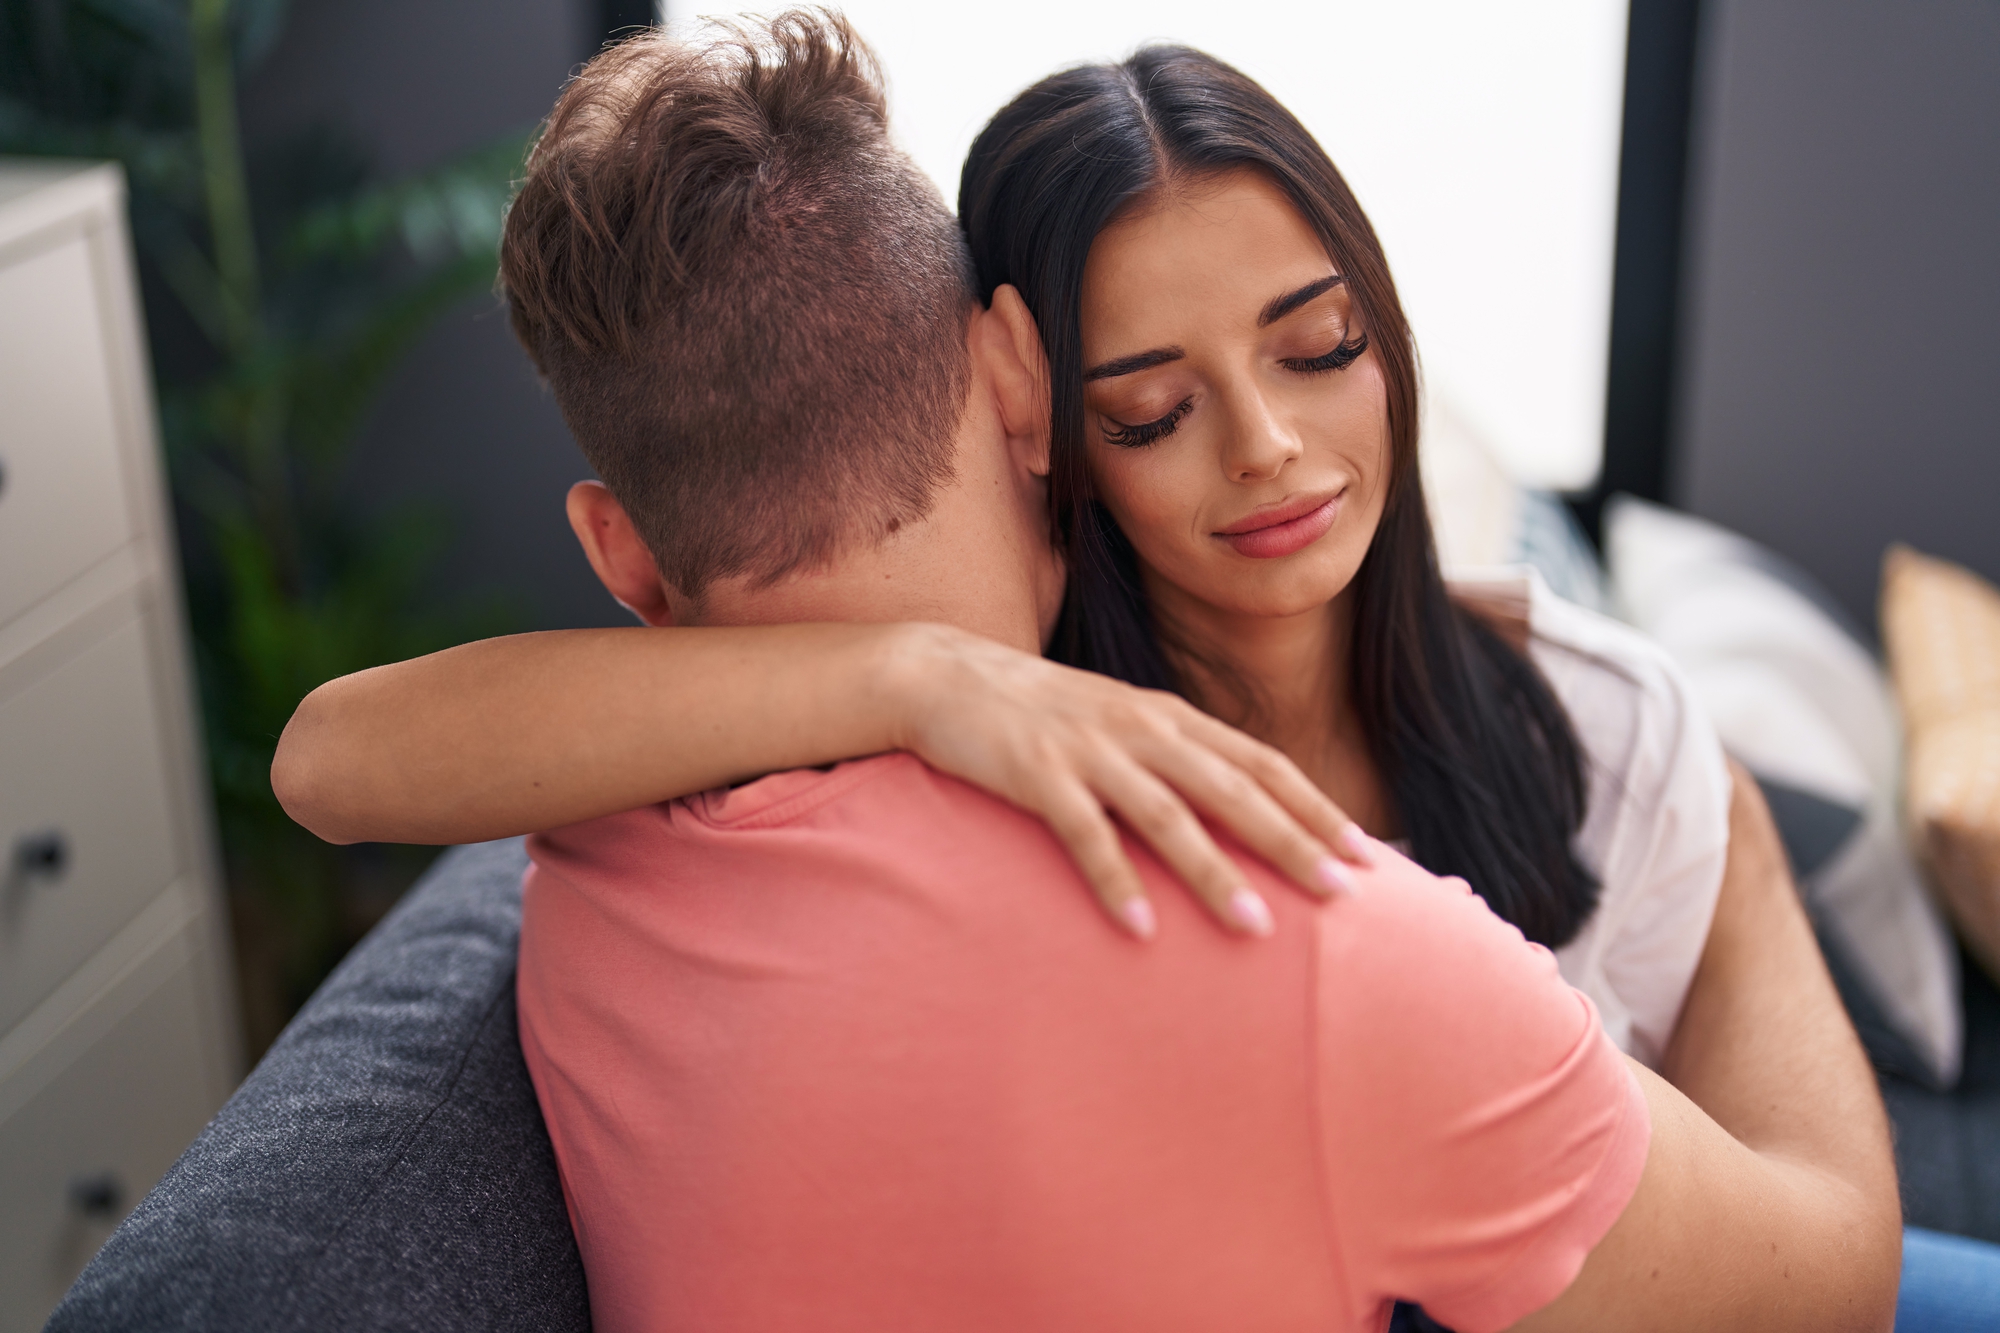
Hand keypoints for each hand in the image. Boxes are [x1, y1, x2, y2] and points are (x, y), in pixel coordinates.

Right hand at [884, 623, 1370, 937]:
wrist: (944, 675)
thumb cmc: (1037, 710)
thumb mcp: (1117, 721)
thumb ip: (1171, 756)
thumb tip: (1232, 809)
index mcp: (1167, 716)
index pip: (1260, 762)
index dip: (1314, 806)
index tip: (1363, 851)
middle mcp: (1140, 728)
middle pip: (1232, 790)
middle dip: (1291, 842)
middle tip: (1340, 893)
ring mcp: (1089, 750)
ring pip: (1168, 816)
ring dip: (1214, 873)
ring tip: (1255, 927)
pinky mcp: (1036, 774)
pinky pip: (1085, 835)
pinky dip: (1116, 880)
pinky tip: (1140, 927)